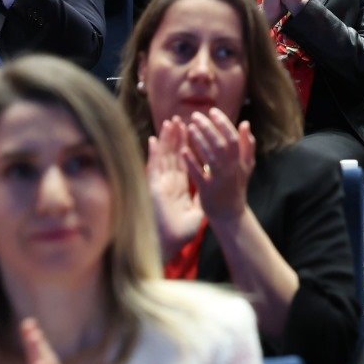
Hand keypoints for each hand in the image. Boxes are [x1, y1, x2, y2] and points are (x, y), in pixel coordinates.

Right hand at [147, 119, 204, 259]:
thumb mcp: (197, 211)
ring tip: (169, 123)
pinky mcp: (153, 188)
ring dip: (166, 140)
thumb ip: (202, 195)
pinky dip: (153, 154)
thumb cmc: (181, 232)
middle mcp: (168, 182)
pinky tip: (153, 140)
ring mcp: (159, 184)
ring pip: (163, 157)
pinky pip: (153, 168)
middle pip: (172, 155)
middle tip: (180, 119)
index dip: (186, 146)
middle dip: (176, 137)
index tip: (191, 130)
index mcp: (178, 187)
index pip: (183, 161)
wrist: (170, 244)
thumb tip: (211, 183)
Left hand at [181, 107, 255, 222]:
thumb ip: (247, 145)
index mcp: (241, 161)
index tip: (212, 111)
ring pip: (211, 156)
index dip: (223, 123)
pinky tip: (183, 150)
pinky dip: (191, 161)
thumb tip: (245, 124)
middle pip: (221, 144)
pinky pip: (199, 174)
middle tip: (195, 115)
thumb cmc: (236, 186)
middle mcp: (232, 169)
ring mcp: (220, 180)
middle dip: (208, 128)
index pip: (233, 137)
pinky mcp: (208, 190)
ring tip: (189, 127)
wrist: (230, 214)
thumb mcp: (247, 165)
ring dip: (200, 140)